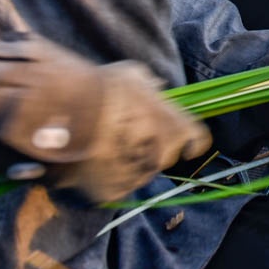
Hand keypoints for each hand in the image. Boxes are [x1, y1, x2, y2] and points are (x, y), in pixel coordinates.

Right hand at [43, 62, 210, 203]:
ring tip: (104, 145)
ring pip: (139, 173)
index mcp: (177, 128)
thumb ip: (151, 88)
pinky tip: (93, 161)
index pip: (197, 141)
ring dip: (129, 163)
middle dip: (151, 148)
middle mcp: (163, 156)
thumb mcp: (136, 76)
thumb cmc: (106, 89)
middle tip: (127, 134)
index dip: (191, 143)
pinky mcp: (112, 193)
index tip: (185, 145)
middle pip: (164, 157)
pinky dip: (107, 178)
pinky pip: (116, 187)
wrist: (72, 114)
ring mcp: (137, 177)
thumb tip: (157, 87)